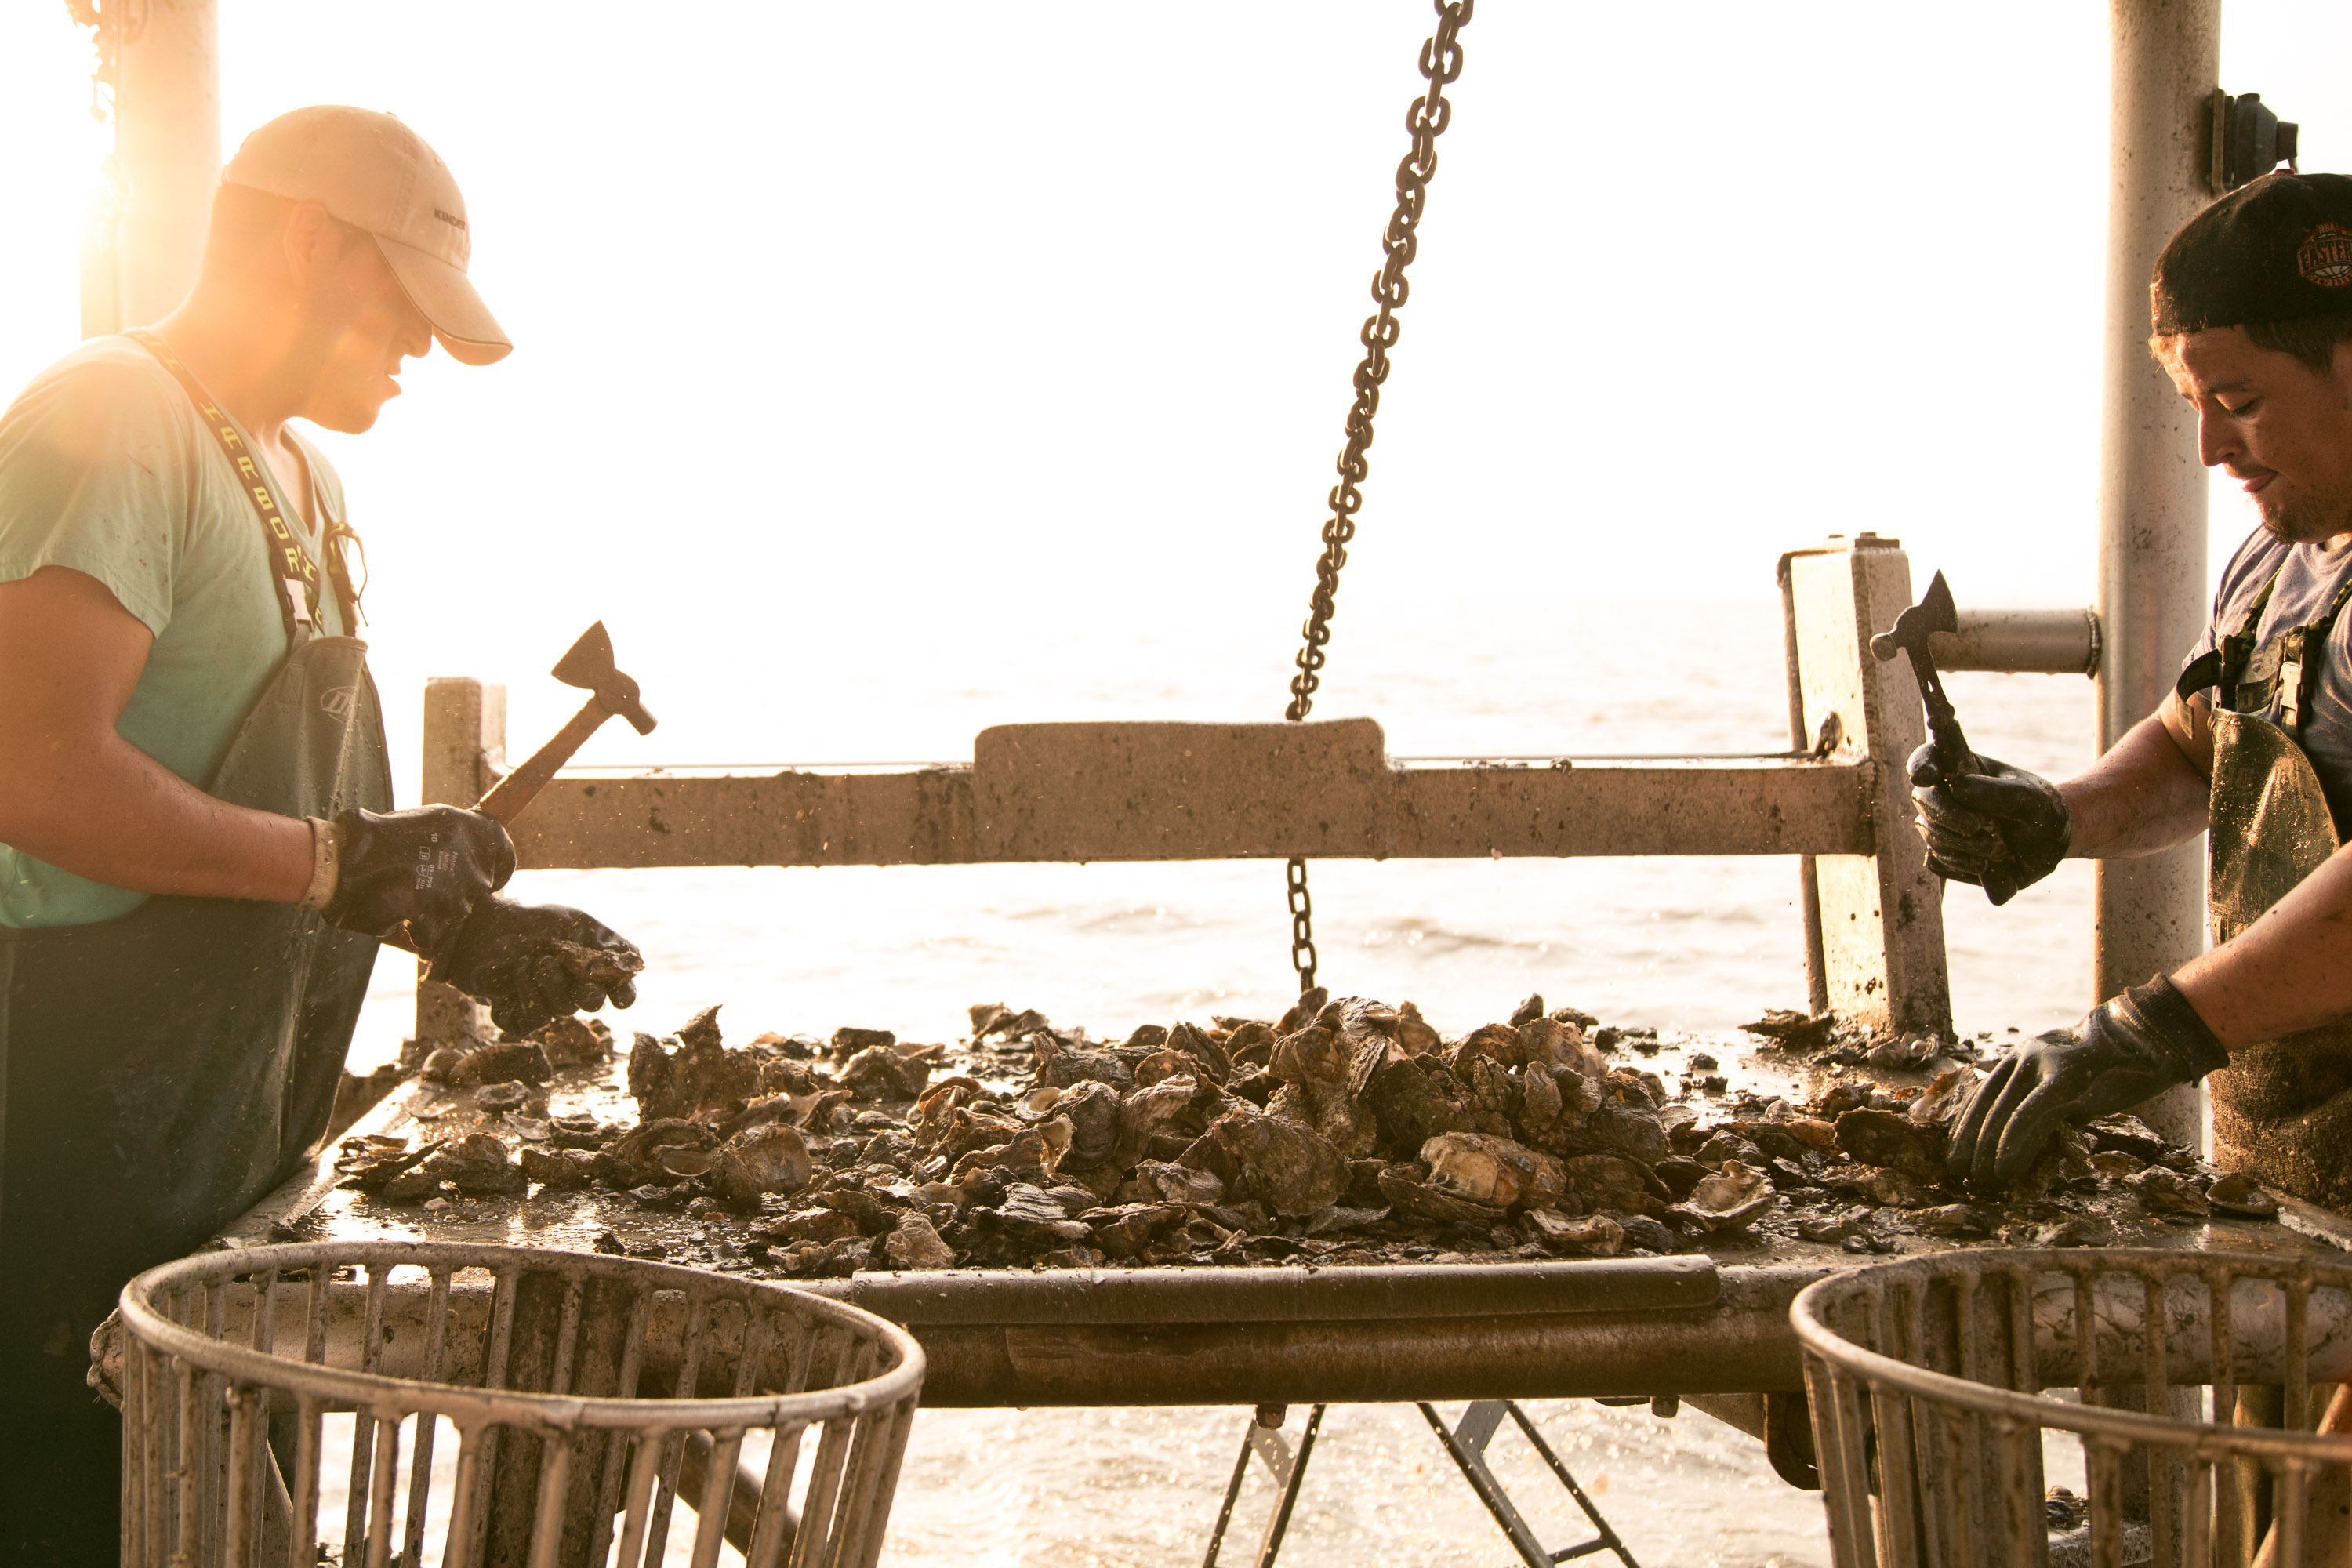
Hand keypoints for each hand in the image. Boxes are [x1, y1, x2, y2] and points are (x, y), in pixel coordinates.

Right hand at [323, 806, 513, 959]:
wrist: (339, 860)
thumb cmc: (377, 841)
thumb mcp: (428, 825)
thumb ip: (458, 842)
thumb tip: (479, 861)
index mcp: (471, 827)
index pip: (504, 856)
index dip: (495, 870)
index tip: (483, 879)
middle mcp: (469, 857)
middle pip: (477, 890)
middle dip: (454, 894)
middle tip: (423, 887)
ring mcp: (452, 888)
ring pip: (455, 913)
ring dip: (432, 913)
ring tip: (402, 896)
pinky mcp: (431, 913)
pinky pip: (434, 935)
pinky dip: (416, 932)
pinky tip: (396, 914)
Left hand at [431, 897, 642, 1035]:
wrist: (489, 926)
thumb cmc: (536, 923)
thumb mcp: (578, 923)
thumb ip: (608, 941)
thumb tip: (636, 960)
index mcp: (593, 972)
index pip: (619, 994)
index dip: (623, 996)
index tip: (620, 994)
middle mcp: (573, 993)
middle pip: (591, 1003)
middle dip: (585, 989)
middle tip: (573, 971)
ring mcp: (547, 1007)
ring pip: (560, 1009)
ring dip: (547, 980)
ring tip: (532, 958)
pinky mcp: (518, 1018)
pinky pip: (529, 1019)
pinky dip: (522, 990)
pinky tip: (515, 970)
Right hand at [1908, 746, 2071, 903]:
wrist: (2050, 848)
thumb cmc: (2042, 811)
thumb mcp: (2031, 799)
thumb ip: (1999, 792)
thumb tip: (1957, 788)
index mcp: (1964, 769)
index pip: (1930, 757)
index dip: (1921, 764)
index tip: (1925, 776)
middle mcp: (1946, 795)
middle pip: (1922, 797)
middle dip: (1944, 813)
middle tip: (1974, 826)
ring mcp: (1943, 826)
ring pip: (1930, 832)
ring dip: (1961, 844)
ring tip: (1995, 849)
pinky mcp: (1945, 855)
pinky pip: (1936, 861)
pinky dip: (1959, 864)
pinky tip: (1984, 864)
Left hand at [1947, 974, 2227, 1188]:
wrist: (2148, 1037)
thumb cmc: (2114, 1068)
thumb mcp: (2071, 1081)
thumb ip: (2048, 1099)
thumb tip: (2027, 1136)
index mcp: (2024, 1056)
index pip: (1984, 1093)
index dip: (1967, 1123)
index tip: (1955, 1148)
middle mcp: (2027, 1056)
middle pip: (1989, 1103)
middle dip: (1971, 1140)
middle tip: (1958, 1170)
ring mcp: (2046, 1065)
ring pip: (2004, 1110)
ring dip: (1988, 1148)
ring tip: (1981, 1177)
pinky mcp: (2068, 1079)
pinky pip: (2032, 1114)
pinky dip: (2015, 1141)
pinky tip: (2005, 1165)